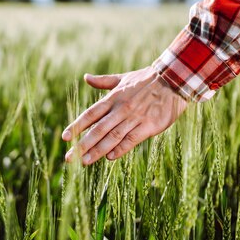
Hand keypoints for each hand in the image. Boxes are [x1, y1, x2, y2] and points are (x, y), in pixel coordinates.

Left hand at [62, 66, 187, 164]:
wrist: (174, 80)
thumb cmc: (146, 80)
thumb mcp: (123, 78)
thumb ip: (103, 81)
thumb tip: (86, 78)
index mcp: (113, 98)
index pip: (90, 114)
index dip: (77, 126)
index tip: (65, 137)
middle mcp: (121, 109)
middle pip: (98, 129)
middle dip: (82, 144)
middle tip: (69, 157)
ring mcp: (135, 118)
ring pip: (112, 137)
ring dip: (97, 150)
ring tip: (84, 161)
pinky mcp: (149, 126)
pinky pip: (132, 139)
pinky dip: (120, 149)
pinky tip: (110, 158)